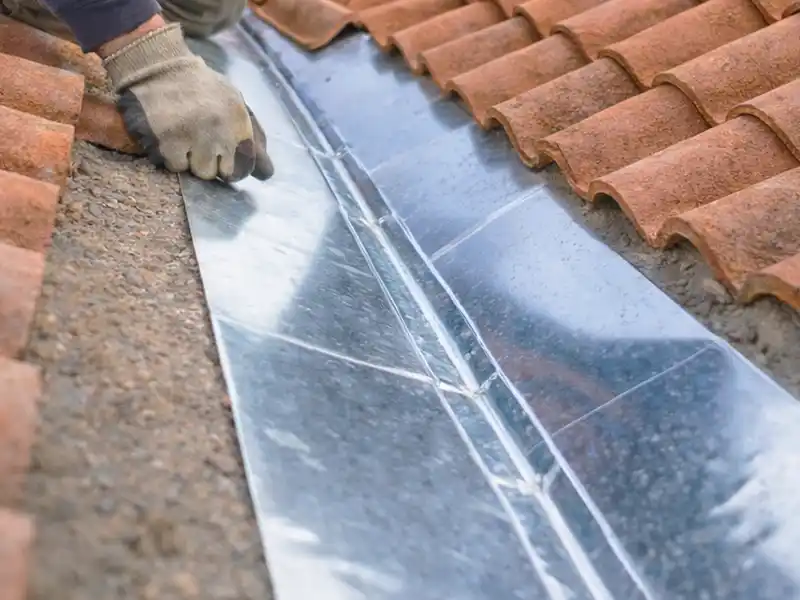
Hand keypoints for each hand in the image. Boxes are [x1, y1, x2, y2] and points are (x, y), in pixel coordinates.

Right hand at [102, 22, 272, 181]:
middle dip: (214, 164)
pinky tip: (169, 136)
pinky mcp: (166, 143)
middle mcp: (219, 129)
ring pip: (199, 172)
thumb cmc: (201, 88)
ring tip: (184, 137)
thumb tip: (266, 173)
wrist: (156, 66)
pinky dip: (171, 156)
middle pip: (222, 173)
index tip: (226, 161)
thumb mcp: (235, 102)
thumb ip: (255, 135)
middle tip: (201, 144)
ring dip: (193, 160)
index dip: (235, 167)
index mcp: (239, 119)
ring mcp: (192, 137)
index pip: (246, 165)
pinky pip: (175, 166)